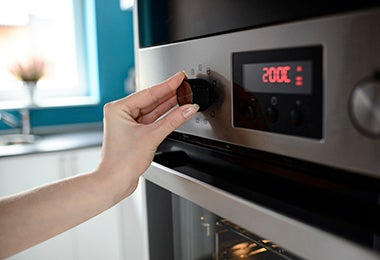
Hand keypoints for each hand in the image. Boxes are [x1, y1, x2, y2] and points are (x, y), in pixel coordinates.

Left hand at [97, 71, 198, 197]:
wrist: (115, 182)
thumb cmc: (121, 162)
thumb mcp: (151, 136)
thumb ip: (173, 120)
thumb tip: (188, 108)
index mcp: (118, 108)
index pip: (148, 92)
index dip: (167, 85)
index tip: (180, 77)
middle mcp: (121, 114)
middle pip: (151, 100)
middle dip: (169, 94)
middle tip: (185, 85)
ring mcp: (128, 124)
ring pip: (152, 110)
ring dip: (168, 105)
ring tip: (184, 96)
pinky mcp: (135, 133)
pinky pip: (152, 120)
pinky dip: (164, 117)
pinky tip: (176, 111)